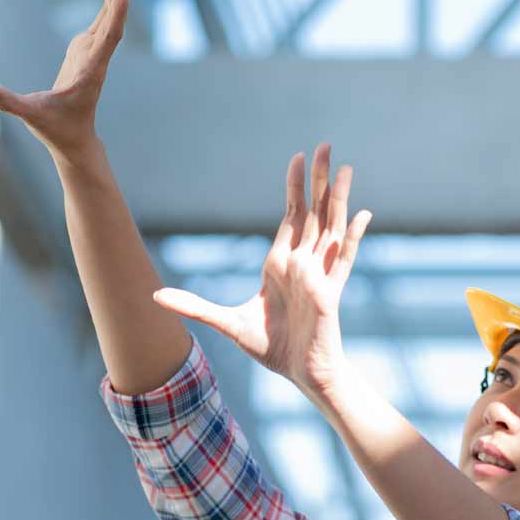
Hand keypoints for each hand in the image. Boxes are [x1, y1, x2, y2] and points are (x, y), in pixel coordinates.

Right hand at [0, 0, 130, 158]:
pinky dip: (107, 3)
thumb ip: (7, 103)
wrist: (74, 140)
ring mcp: (92, 55)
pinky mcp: (86, 53)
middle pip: (110, 22)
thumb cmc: (55, 130)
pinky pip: (100, 23)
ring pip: (107, 19)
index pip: (108, 40)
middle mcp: (96, 60)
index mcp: (90, 73)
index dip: (117, 16)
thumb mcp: (30, 116)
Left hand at [153, 143, 372, 396]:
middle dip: (317, 179)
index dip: (295, 187)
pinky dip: (355, 236)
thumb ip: (194, 306)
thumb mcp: (226, 323)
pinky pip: (345, 259)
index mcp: (280, 263)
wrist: (300, 375)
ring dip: (337, 197)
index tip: (297, 158)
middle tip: (324, 145)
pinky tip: (364, 214)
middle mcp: (303, 262)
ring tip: (344, 168)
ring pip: (332, 226)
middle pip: (314, 211)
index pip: (292, 216)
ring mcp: (319, 275)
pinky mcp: (330, 292)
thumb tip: (155, 296)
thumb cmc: (272, 349)